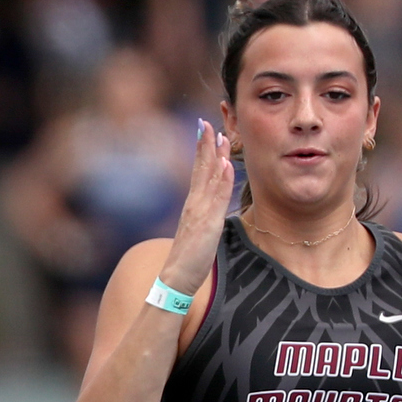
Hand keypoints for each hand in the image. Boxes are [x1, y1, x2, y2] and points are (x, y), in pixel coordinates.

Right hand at [160, 120, 235, 291]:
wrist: (177, 279)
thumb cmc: (189, 260)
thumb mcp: (199, 233)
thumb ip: (205, 216)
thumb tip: (211, 205)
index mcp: (193, 206)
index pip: (198, 173)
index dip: (202, 152)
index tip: (206, 132)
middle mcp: (194, 204)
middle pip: (200, 169)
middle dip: (205, 145)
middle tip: (208, 123)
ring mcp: (199, 212)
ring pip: (208, 178)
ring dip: (214, 155)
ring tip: (220, 135)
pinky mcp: (207, 223)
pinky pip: (216, 197)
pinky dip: (220, 180)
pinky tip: (225, 165)